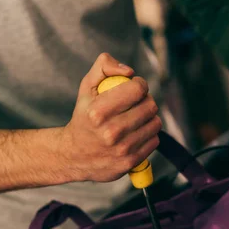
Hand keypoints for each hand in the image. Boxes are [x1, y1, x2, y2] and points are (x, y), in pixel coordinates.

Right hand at [61, 53, 161, 181]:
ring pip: (155, 123)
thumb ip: (104, 67)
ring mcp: (122, 149)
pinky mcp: (130, 162)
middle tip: (135, 103)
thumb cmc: (84, 117)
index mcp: (98, 112)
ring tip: (135, 118)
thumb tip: (129, 71)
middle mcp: (111, 132)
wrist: (74, 155)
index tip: (134, 87)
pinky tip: (134, 133)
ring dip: (148, 117)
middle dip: (145, 100)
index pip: (137, 89)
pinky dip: (147, 134)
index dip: (139, 84)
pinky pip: (154, 140)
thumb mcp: (87, 87)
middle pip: (150, 105)